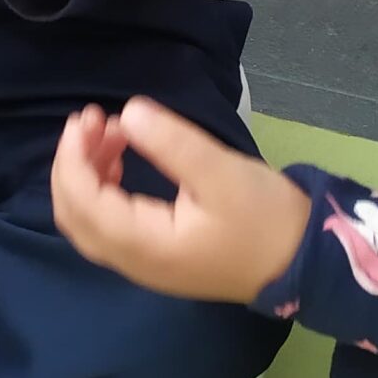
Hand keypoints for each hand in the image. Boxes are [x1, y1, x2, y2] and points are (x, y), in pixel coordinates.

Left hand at [51, 97, 309, 304]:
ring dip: (88, 175)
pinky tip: (121, 160)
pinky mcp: (157, 258)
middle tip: (94, 119)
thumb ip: (173, 142)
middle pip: (73, 216)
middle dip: (73, 164)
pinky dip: (103, 190)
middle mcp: (135, 263)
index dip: (72, 156)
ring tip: (111, 131)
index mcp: (146, 246)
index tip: (88, 115)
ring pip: (89, 222)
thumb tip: (127, 112)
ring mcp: (145, 265)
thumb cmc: (266, 218)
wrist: (305, 263)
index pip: (83, 202)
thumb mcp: (222, 172)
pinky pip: (109, 226)